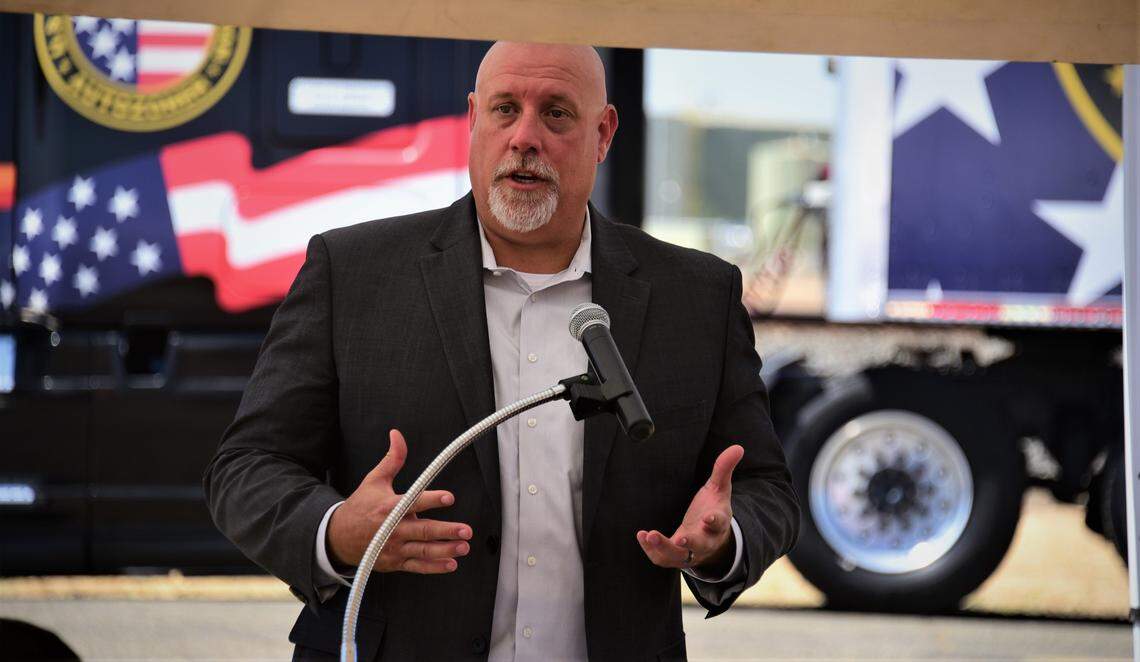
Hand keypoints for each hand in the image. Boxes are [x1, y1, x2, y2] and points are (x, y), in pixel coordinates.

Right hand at [327, 429, 471, 573]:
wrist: (338, 538)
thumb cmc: (361, 507)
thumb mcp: (374, 480)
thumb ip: (392, 459)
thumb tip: (397, 434)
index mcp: (389, 507)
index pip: (414, 502)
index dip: (432, 499)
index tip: (449, 497)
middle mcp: (393, 529)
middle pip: (423, 530)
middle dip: (446, 531)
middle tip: (465, 529)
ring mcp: (394, 548)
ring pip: (423, 551)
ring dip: (445, 550)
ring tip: (464, 547)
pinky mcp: (395, 562)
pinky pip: (417, 566)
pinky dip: (434, 567)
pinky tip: (451, 563)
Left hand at [636, 444, 743, 571]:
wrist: (710, 539)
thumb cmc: (712, 509)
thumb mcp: (719, 489)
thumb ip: (723, 469)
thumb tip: (738, 447)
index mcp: (718, 523)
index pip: (719, 523)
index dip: (715, 521)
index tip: (709, 517)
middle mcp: (705, 540)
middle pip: (700, 544)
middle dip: (691, 542)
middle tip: (681, 537)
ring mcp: (690, 551)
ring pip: (679, 556)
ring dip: (664, 547)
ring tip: (650, 535)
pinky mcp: (675, 556)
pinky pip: (663, 559)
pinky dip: (652, 550)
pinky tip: (642, 535)